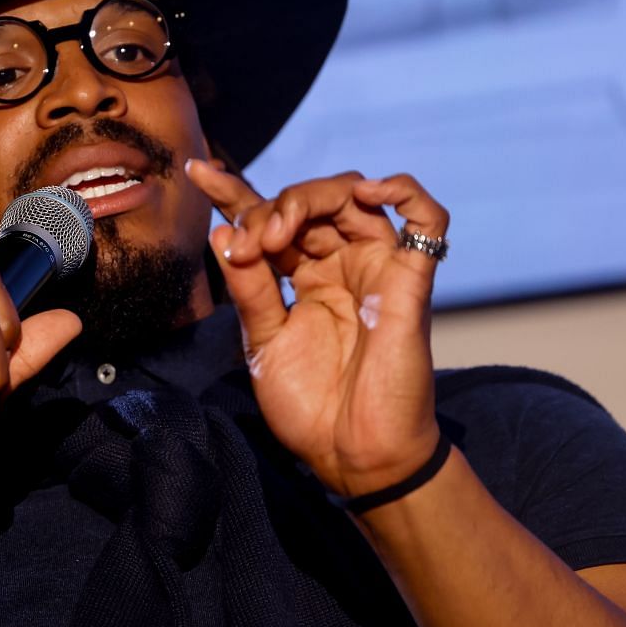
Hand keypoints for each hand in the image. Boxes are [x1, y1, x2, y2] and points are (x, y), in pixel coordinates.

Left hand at [183, 160, 449, 496]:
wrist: (352, 453)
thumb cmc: (311, 405)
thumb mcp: (264, 341)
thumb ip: (249, 288)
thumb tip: (223, 232)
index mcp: (303, 276)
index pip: (269, 219)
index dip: (234, 192)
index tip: (197, 172)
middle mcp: (340, 263)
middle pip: (308, 202)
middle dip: (270, 209)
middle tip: (250, 246)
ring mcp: (377, 267)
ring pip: (354, 196)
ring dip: (309, 201)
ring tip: (278, 234)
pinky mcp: (412, 279)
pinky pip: (427, 217)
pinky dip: (403, 190)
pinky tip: (368, 193)